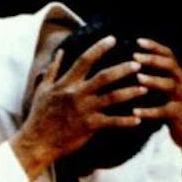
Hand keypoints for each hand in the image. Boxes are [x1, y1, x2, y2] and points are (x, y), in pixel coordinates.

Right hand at [11, 34, 148, 177]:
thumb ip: (53, 70)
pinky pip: (112, 122)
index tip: (113, 39)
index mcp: (66, 83)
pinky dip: (126, 121)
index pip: (85, 60)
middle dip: (123, 69)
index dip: (100, 48)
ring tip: (145, 88)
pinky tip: (138, 119)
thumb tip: (60, 52)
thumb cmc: (39, 116)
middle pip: (105, 77)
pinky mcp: (89, 127)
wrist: (36, 142)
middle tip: (138, 63)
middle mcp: (77, 94)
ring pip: (112, 98)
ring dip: (130, 92)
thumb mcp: (42, 89)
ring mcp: (84, 110)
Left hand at [131, 39, 181, 181]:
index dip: (155, 47)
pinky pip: (164, 111)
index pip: (170, 56)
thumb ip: (161, 82)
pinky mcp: (180, 116)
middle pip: (171, 66)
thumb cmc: (179, 115)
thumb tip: (138, 69)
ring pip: (170, 85)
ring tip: (138, 77)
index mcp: (181, 78)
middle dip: (153, 59)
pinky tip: (135, 111)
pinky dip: (149, 111)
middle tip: (135, 56)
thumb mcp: (173, 95)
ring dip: (153, 80)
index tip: (138, 41)